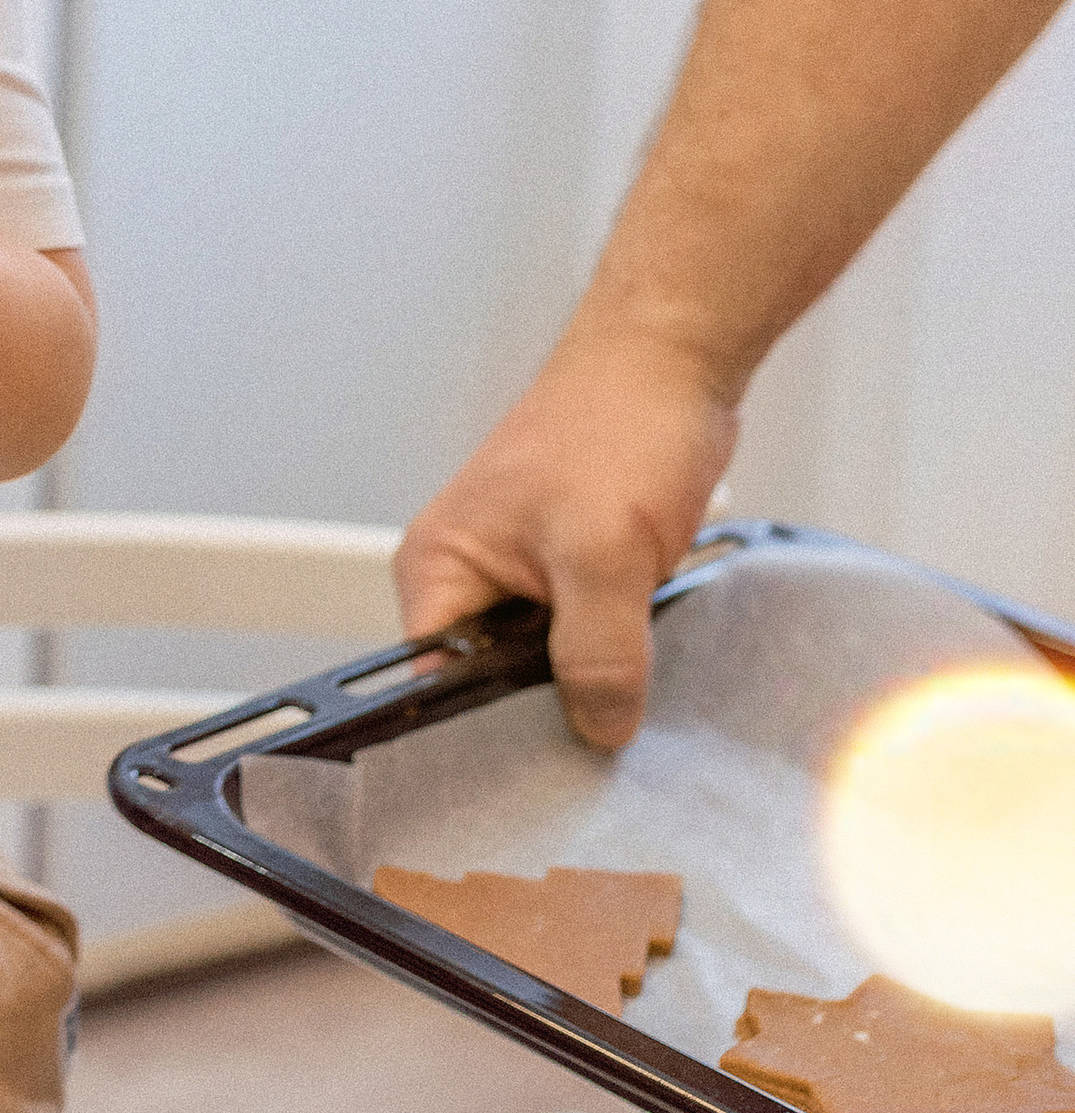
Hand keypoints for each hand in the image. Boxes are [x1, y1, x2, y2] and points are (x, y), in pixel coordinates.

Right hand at [395, 316, 739, 751]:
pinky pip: (588, 636)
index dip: (488, 725)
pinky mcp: (574, 571)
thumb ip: (596, 653)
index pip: (436, 684)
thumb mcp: (603, 553)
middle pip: (494, 683)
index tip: (544, 752)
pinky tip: (651, 641)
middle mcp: (469, 575)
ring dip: (596, 671)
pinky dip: (623, 646)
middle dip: (551, 702)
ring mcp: (523, 573)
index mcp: (438, 568)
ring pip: (551, 663)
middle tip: (605, 714)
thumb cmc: (617, 420)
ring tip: (633, 663)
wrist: (676, 360)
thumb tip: (598, 728)